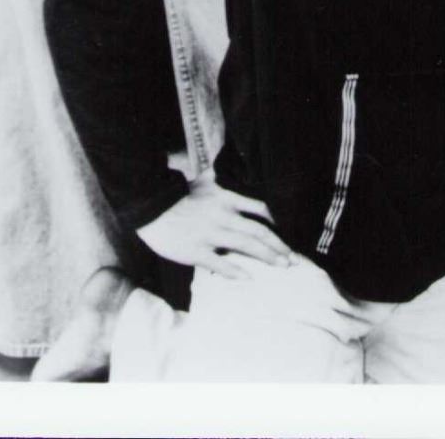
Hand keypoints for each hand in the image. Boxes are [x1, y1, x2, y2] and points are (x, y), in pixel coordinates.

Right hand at [137, 175, 292, 277]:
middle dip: (279, 246)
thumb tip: (233, 166)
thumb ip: (223, 178)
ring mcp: (210, 235)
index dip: (277, 222)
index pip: (260, 209)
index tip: (288, 232)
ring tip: (283, 266)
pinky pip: (220, 263)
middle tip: (294, 258)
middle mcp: (223, 216)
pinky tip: (249, 278)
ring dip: (267, 257)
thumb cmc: (178, 194)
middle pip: (259, 232)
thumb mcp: (205, 180)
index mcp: (227, 199)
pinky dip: (236, 271)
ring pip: (246, 246)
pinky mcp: (196, 251)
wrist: (151, 208)